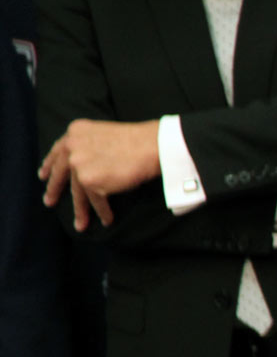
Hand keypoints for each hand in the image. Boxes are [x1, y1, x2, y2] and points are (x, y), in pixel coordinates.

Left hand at [38, 118, 161, 229]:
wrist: (152, 145)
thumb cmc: (138, 140)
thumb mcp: (103, 134)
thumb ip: (88, 144)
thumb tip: (86, 164)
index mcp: (75, 132)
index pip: (58, 151)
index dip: (50, 165)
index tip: (43, 175)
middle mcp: (72, 147)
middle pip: (60, 173)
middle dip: (54, 190)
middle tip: (49, 202)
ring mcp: (79, 165)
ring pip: (77, 192)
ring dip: (80, 210)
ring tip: (80, 224)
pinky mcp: (90, 182)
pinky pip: (95, 202)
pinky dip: (102, 212)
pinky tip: (106, 219)